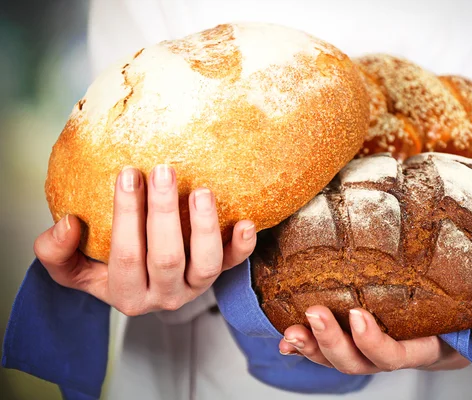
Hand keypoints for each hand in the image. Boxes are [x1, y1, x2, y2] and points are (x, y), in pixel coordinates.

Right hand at [33, 165, 255, 315]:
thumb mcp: (71, 267)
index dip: (127, 215)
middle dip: (164, 213)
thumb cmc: (104, 268)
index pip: (126, 256)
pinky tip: (245, 222)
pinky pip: (234, 265)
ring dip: (205, 228)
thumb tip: (70, 223)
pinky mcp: (217, 277)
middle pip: (167, 257)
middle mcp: (164, 296)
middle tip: (164, 170)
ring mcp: (194, 288)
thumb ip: (56, 252)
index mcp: (126, 294)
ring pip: (206, 265)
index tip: (127, 174)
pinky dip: (242, 246)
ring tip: (201, 191)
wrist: (140, 284)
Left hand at [278, 305, 471, 373]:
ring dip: (313, 346)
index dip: (376, 343)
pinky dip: (306, 344)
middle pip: (359, 363)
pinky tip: (288, 333)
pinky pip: (326, 348)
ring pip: (338, 359)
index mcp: (425, 350)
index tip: (360, 317)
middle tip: (317, 314)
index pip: (397, 356)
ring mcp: (370, 349)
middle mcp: (393, 354)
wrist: (453, 320)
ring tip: (292, 329)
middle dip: (334, 344)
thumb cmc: (470, 320)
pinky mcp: (353, 337)